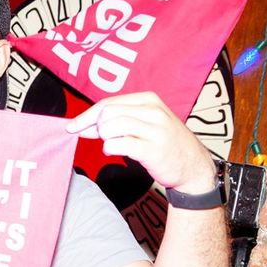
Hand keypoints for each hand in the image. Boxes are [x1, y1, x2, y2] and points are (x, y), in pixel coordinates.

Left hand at [66, 92, 215, 193]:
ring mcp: (155, 130)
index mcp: (149, 100)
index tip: (72, 127)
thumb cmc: (164, 143)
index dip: (86, 116)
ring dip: (105, 139)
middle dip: (96, 128)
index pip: (108, 103)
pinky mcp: (153, 149)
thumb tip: (82, 126)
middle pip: (107, 113)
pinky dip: (110, 149)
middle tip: (103, 139)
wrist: (194, 166)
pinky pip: (119, 144)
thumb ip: (115, 121)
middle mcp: (153, 111)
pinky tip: (116, 151)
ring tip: (115, 145)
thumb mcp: (143, 124)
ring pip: (111, 127)